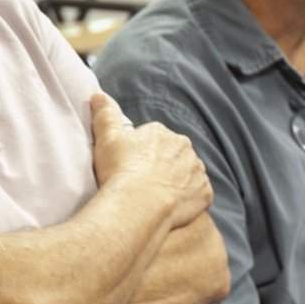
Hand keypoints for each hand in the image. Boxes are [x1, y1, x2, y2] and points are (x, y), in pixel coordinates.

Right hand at [88, 92, 212, 225]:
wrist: (137, 206)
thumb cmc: (120, 170)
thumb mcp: (106, 137)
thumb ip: (105, 114)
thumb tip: (98, 95)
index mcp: (163, 133)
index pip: (154, 140)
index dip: (141, 154)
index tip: (130, 167)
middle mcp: (185, 148)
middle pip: (173, 156)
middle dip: (162, 166)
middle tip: (143, 183)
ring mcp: (198, 172)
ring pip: (188, 175)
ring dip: (177, 183)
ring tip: (156, 197)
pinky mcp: (205, 194)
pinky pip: (198, 195)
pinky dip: (189, 201)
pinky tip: (172, 207)